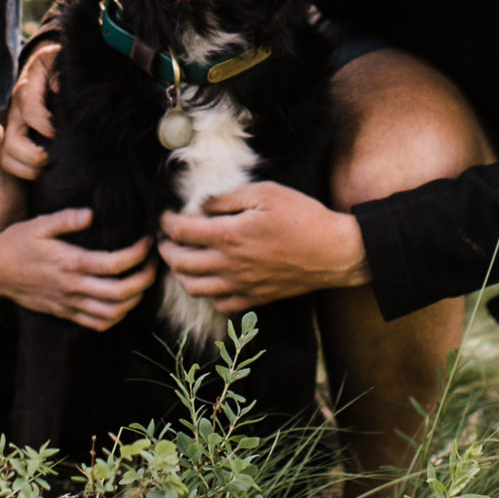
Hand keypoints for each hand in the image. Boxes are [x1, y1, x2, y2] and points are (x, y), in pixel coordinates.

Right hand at [0, 41, 58, 180]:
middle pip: (12, 143)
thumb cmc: (54, 66)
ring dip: (27, 169)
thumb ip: (59, 72)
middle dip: (33, 156)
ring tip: (48, 168)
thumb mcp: (56, 60)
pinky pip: (11, 164)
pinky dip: (26, 173)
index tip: (60, 133)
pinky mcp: (16, 140)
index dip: (45, 126)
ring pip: (7, 158)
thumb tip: (59, 88)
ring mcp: (13, 128)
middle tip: (54, 158)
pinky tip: (46, 172)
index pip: (29, 110)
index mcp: (26, 89)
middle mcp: (15, 112)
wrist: (43, 67)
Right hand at [0, 209, 155, 329]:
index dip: (138, 254)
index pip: (115, 264)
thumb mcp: (38, 224)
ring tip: (143, 282)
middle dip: (144, 280)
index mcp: (70, 263)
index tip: (147, 241)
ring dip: (134, 300)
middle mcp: (72, 287)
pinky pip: (96, 323)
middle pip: (120, 293)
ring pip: (112, 313)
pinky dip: (116, 317)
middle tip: (154, 264)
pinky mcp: (64, 313)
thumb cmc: (16, 243)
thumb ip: (65, 219)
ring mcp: (68, 304)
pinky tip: (123, 302)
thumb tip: (91, 214)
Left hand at [158, 180, 368, 312]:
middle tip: (166, 239)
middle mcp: (230, 264)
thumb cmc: (302, 216)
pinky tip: (212, 281)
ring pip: (195, 288)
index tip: (165, 216)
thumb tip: (201, 203)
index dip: (167, 223)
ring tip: (181, 261)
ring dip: (181, 274)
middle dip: (166, 250)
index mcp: (229, 235)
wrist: (333, 252)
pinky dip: (208, 294)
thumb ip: (228, 197)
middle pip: (181, 264)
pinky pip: (220, 305)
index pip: (182, 232)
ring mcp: (241, 285)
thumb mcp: (265, 192)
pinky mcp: (255, 298)